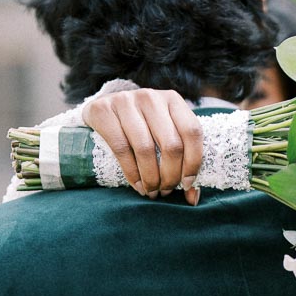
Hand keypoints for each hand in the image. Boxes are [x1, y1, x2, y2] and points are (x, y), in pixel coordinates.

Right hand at [83, 88, 203, 203]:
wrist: (101, 110)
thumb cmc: (140, 126)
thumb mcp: (162, 133)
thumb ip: (181, 159)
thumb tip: (193, 197)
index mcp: (172, 99)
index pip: (192, 132)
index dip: (193, 162)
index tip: (187, 184)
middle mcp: (151, 97)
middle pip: (171, 144)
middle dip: (171, 175)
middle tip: (166, 191)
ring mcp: (126, 101)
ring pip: (146, 149)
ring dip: (151, 178)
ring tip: (152, 192)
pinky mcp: (103, 111)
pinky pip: (121, 149)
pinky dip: (132, 173)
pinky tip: (137, 185)